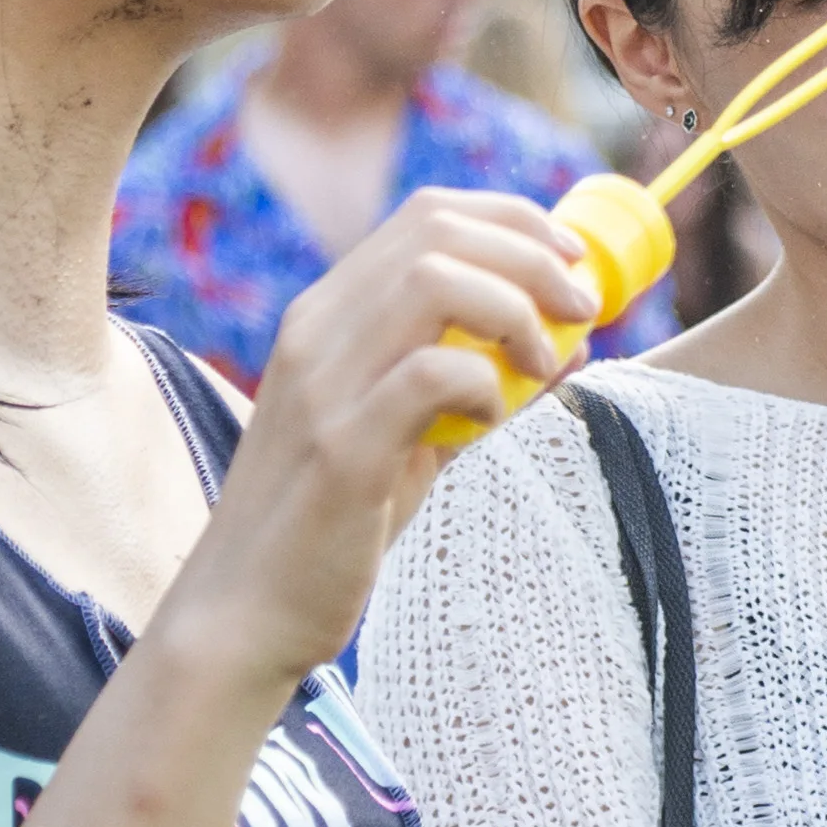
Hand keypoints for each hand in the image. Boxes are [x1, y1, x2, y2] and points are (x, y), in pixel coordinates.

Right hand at [162, 190, 598, 683]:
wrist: (246, 612)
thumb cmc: (335, 523)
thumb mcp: (410, 433)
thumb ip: (477, 379)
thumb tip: (572, 339)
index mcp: (327, 315)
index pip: (429, 214)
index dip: (516, 222)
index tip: (573, 261)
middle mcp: (316, 332)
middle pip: (440, 232)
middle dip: (534, 257)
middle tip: (581, 309)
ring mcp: (321, 385)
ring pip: (435, 281)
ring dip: (516, 311)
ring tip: (541, 366)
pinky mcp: (340, 448)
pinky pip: (431, 373)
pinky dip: (484, 383)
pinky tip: (490, 423)